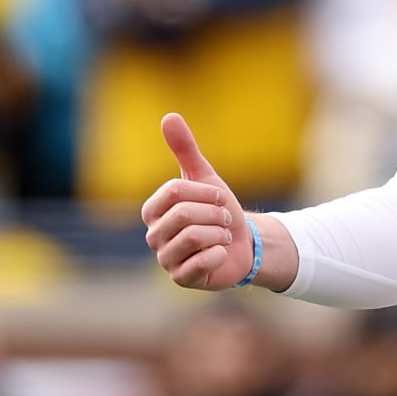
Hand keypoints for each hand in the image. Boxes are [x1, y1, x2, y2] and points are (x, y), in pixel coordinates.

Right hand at [142, 113, 251, 288]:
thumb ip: (184, 149)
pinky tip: (221, 254)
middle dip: (215, 214)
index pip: (173, 192)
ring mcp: (166, 259)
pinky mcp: (182, 279)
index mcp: (152, 211)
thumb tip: (168, 116)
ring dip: (219, 234)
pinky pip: (201, 263)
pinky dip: (219, 254)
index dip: (205, 192)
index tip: (219, 197)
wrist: (243, 244)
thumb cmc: (219, 211)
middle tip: (224, 220)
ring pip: (193, 238)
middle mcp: (153, 236)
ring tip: (223, 236)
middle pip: (184, 215)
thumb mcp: (205, 177)